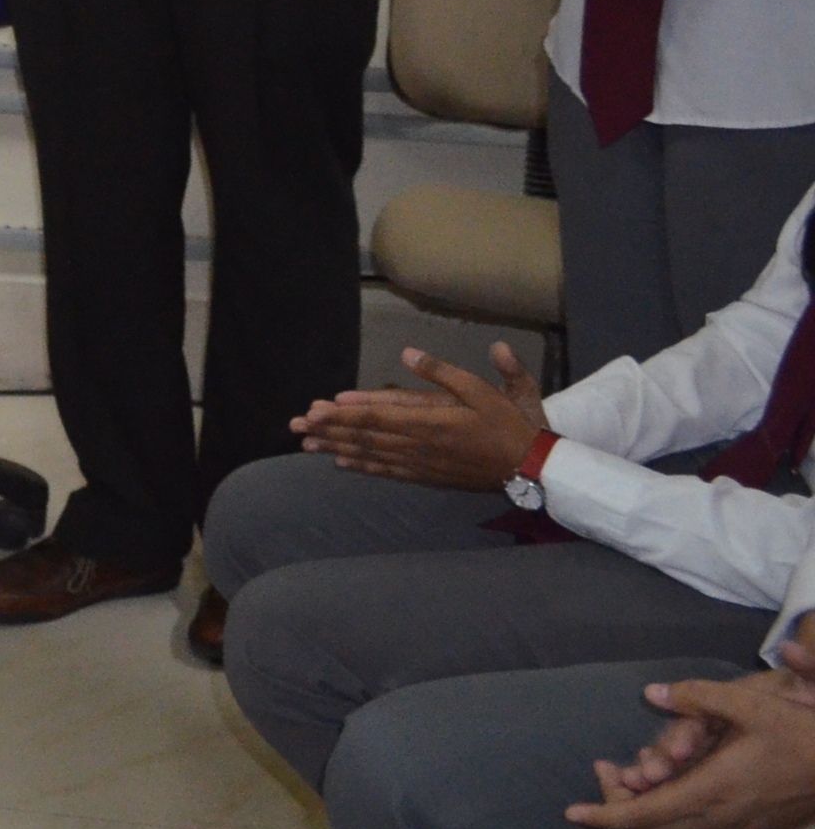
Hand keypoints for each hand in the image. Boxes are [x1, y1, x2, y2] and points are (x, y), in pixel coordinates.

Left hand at [289, 341, 547, 489]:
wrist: (533, 469)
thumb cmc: (511, 424)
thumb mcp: (483, 390)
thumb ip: (443, 372)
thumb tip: (407, 352)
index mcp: (430, 421)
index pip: (376, 417)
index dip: (343, 414)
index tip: (315, 409)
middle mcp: (419, 445)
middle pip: (365, 436)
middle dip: (328, 430)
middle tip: (295, 426)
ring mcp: (422, 464)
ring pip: (371, 454)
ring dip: (337, 448)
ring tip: (307, 444)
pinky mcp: (428, 476)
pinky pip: (389, 471)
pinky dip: (363, 466)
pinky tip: (342, 462)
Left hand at [568, 671, 814, 828]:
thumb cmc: (800, 735)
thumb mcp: (752, 705)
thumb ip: (699, 697)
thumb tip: (651, 693)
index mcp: (709, 792)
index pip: (642, 816)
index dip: (604, 815)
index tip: (571, 813)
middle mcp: (720, 822)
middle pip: (654, 827)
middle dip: (621, 806)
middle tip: (606, 774)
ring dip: (652, 811)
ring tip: (636, 777)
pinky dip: (682, 818)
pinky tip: (681, 791)